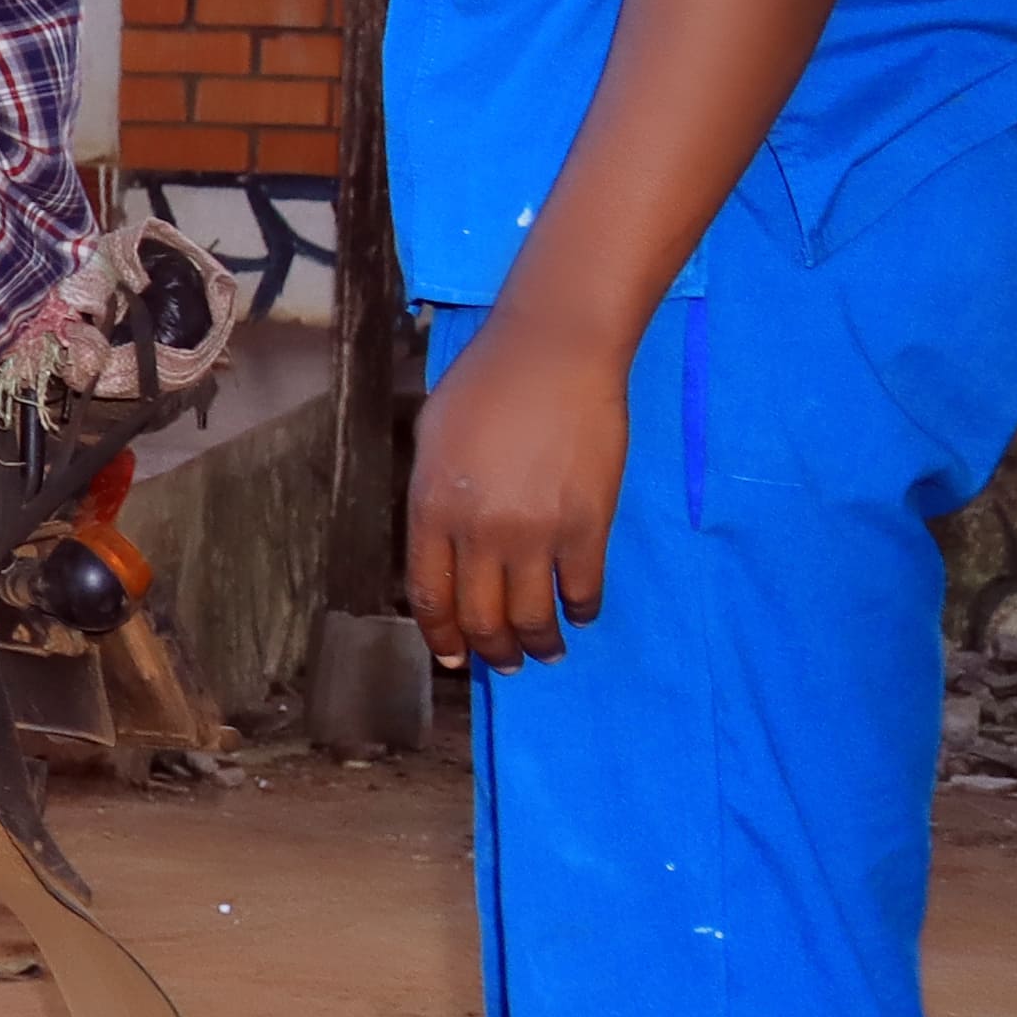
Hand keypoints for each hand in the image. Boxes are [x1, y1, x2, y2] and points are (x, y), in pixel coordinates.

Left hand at [401, 302, 630, 670]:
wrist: (555, 354)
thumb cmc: (486, 385)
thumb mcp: (433, 439)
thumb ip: (432, 497)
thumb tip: (440, 546)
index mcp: (432, 509)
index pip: (429, 596)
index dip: (441, 635)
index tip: (453, 658)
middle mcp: (478, 532)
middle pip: (480, 617)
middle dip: (491, 651)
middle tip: (504, 663)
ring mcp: (535, 533)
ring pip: (532, 617)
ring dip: (538, 645)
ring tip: (545, 652)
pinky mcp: (587, 527)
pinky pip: (583, 590)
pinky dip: (582, 611)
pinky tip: (581, 613)